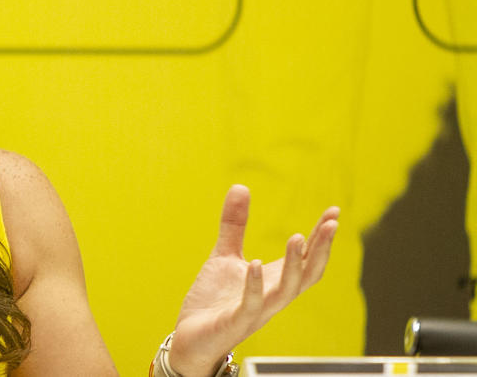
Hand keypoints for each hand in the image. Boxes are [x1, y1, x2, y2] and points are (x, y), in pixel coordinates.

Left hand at [168, 185, 338, 376]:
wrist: (190, 337)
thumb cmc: (214, 301)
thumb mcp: (225, 255)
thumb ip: (234, 225)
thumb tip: (240, 187)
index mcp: (273, 280)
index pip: (307, 258)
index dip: (322, 236)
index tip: (334, 212)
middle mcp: (272, 296)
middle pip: (308, 274)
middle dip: (322, 250)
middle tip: (332, 223)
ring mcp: (256, 311)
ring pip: (287, 291)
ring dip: (295, 265)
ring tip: (298, 237)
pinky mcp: (235, 322)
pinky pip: (251, 305)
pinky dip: (255, 286)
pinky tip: (255, 263)